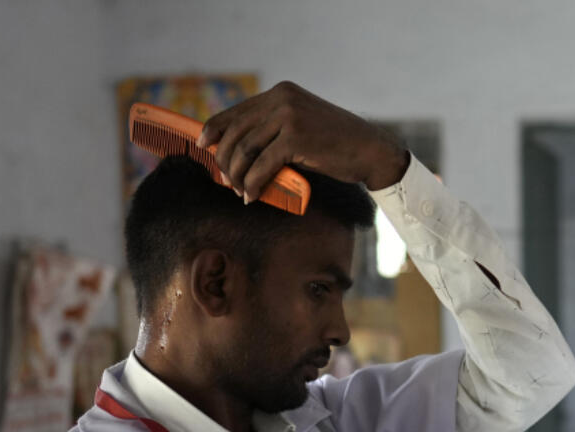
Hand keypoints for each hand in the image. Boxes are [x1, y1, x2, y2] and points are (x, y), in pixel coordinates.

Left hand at [196, 81, 409, 199]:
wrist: (371, 150)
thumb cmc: (336, 145)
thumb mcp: (301, 127)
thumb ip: (274, 129)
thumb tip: (240, 149)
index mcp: (281, 93)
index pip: (236, 110)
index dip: (214, 128)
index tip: (203, 145)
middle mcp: (282, 99)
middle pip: (236, 131)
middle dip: (225, 160)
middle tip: (225, 181)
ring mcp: (289, 116)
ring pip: (245, 149)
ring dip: (237, 175)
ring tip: (239, 191)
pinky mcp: (297, 137)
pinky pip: (262, 164)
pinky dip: (253, 183)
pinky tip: (251, 195)